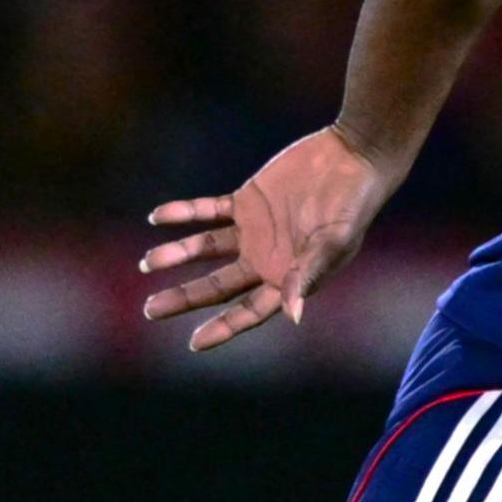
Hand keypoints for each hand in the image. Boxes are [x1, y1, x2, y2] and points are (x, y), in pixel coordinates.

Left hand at [138, 127, 400, 351]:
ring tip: (147, 263)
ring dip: (176, 255)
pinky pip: (208, 211)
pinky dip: (183, 213)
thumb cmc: (353, 205)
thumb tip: (293, 316)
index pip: (250, 311)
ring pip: (206, 249)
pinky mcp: (246, 201)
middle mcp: (266, 260)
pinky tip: (156, 217)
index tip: (194, 343)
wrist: (354, 158)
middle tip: (150, 310)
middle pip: (218, 286)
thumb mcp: (333, 242)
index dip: (223, 328)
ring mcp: (253, 231)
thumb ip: (309, 275)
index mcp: (288, 278)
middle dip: (185, 297)